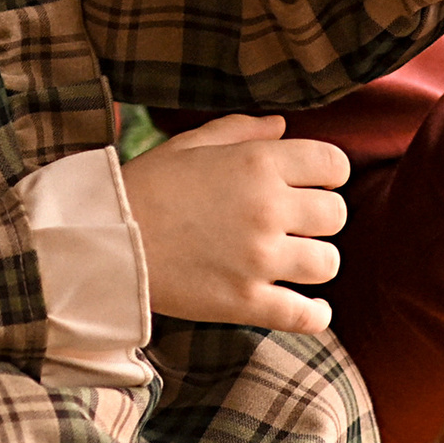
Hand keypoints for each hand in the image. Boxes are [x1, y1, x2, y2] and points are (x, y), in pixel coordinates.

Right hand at [121, 114, 349, 332]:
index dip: (328, 175)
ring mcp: (259, 259)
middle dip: (319, 218)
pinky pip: (306, 316)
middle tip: (295, 225)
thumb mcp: (193, 144)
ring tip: (293, 262)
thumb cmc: (148, 186)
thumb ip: (243, 130)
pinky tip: (311, 308)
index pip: (334, 165)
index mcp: (258, 162)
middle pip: (335, 215)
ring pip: (328, 263)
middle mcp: (267, 208)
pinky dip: (315, 316)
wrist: (107, 242)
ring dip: (315, 262)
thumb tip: (283, 126)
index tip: (313, 185)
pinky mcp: (246, 302)